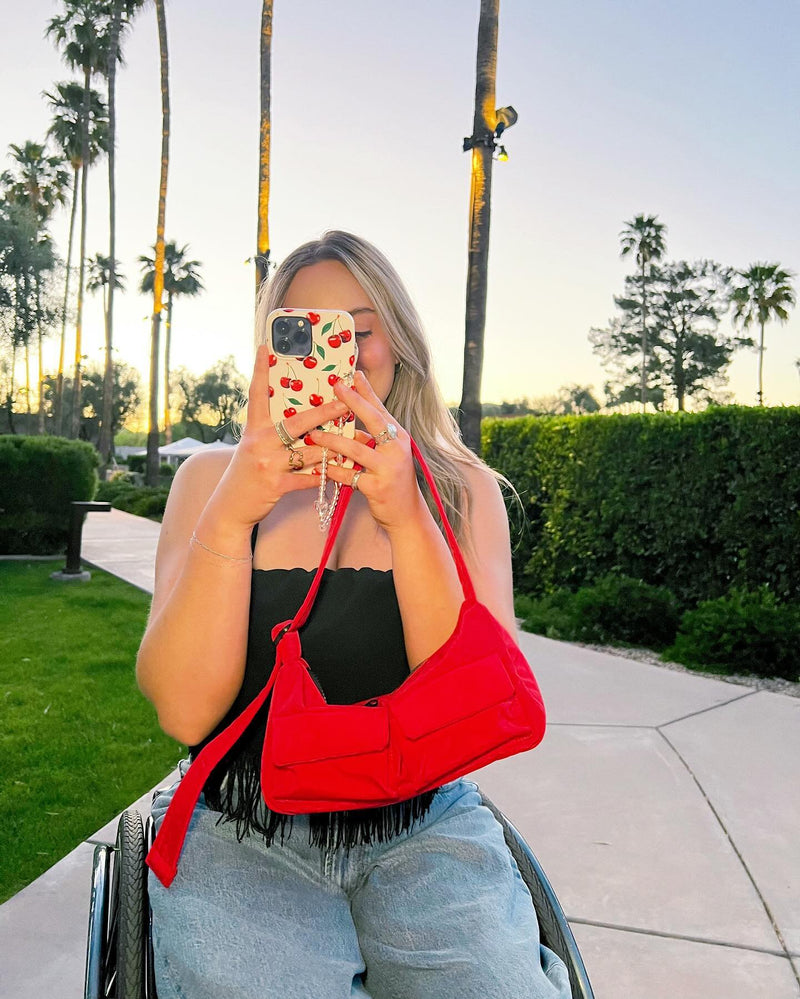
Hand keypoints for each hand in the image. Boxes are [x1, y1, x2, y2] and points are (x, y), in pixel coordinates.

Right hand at [210, 345, 350, 527]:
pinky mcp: (276, 484)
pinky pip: (308, 477)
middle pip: (297, 422)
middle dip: (323, 412)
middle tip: (345, 400)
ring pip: (308, 451)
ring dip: (330, 449)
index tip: (265, 347)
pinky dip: (323, 475)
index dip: (259, 370)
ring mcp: (267, 463)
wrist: (230, 507)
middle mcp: (260, 442)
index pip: (257, 394)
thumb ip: (272, 432)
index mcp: (254, 429)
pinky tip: (337, 473)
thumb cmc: (247, 474)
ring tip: (350, 443)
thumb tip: (302, 419)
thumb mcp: (254, 447)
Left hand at [309, 370, 424, 534]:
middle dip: (353, 402)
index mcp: (399, 438)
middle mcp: (397, 450)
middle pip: (373, 420)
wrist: (406, 516)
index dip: (367, 392)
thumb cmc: (393, 483)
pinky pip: (350, 475)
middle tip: (336, 387)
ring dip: (332, 440)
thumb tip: (351, 425)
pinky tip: (321, 468)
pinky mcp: (377, 487)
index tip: (353, 374)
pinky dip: (334, 471)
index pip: (381, 410)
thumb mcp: (388, 457)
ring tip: (313, 435)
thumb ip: (373, 440)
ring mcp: (388, 468)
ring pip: (355, 448)